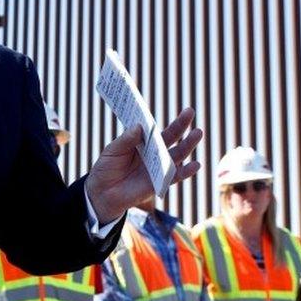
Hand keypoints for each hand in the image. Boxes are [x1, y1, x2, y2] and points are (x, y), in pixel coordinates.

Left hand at [84, 107, 202, 223]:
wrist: (102, 192)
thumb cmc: (107, 168)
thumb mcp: (112, 150)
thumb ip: (126, 140)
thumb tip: (140, 126)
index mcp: (142, 142)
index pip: (156, 129)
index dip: (160, 118)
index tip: (171, 108)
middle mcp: (153, 153)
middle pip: (170, 138)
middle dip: (180, 125)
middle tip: (190, 111)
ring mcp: (157, 167)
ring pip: (176, 154)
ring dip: (188, 144)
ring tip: (198, 133)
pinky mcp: (158, 183)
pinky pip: (174, 177)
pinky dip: (186, 171)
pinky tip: (196, 165)